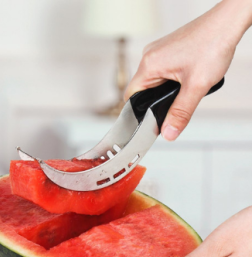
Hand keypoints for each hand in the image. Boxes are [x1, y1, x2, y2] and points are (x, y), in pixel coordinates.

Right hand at [124, 0, 251, 139]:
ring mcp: (158, 50)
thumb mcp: (197, 86)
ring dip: (168, 88)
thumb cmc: (213, 45)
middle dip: (159, 100)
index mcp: (149, 65)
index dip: (139, 112)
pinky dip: (173, 77)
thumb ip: (180, 113)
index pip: (131, 97)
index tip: (152, 122)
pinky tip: (190, 74)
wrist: (226, 23)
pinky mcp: (167, 48)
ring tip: (188, 84)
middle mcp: (149, 56)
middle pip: (143, 89)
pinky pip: (163, 68)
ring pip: (155, 79)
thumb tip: (168, 133)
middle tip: (179, 101)